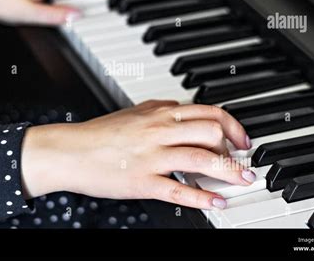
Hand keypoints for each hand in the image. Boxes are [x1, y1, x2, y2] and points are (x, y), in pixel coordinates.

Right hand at [21, 101, 254, 209]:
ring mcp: (152, 157)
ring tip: (242, 181)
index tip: (241, 139)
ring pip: (202, 159)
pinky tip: (216, 203)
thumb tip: (186, 112)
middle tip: (241, 161)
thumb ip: (162, 110)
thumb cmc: (100, 133)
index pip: (209, 112)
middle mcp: (159, 131)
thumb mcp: (134, 112)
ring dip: (230, 172)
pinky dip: (203, 198)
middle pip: (212, 132)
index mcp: (159, 113)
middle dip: (234, 149)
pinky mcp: (142, 182)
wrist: (70, 151)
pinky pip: (179, 191)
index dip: (233, 126)